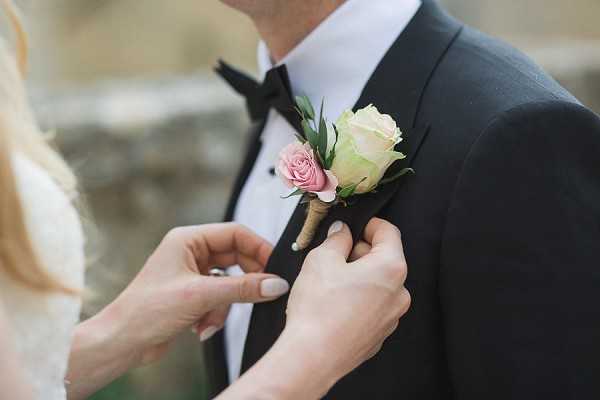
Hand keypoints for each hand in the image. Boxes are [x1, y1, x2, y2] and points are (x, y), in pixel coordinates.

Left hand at [95, 223, 288, 364]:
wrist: (122, 342)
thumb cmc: (148, 311)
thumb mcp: (201, 296)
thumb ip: (243, 289)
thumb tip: (277, 284)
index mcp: (187, 239)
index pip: (235, 233)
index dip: (258, 248)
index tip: (276, 266)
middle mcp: (190, 252)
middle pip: (235, 258)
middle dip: (244, 281)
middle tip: (262, 294)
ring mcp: (192, 274)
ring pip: (230, 282)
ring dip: (226, 304)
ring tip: (211, 320)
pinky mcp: (193, 294)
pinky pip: (220, 298)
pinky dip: (216, 314)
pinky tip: (201, 328)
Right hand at [283, 218, 409, 383]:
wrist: (313, 356)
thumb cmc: (319, 308)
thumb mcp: (321, 259)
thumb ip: (337, 239)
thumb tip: (342, 232)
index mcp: (391, 268)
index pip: (389, 232)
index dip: (368, 224)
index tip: (351, 227)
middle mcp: (399, 293)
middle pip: (383, 258)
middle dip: (359, 253)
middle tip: (332, 258)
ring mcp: (391, 316)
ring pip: (377, 284)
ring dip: (358, 277)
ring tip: (330, 285)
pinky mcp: (379, 334)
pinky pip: (372, 306)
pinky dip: (357, 299)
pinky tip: (334, 305)